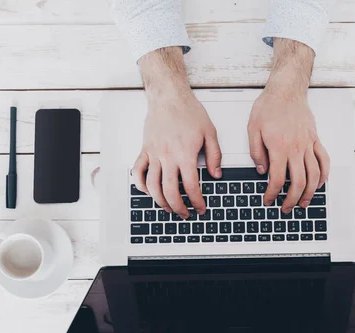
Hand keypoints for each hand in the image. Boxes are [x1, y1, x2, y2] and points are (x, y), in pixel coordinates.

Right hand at [131, 48, 221, 218]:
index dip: (196, 201)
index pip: (191, 186)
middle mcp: (167, 156)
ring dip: (160, 201)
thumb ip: (215, 155)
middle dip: (178, 207)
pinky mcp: (145, 150)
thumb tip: (216, 175)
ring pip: (152, 186)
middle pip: (170, 191)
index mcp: (185, 154)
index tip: (200, 208)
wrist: (169, 96)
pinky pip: (138, 172)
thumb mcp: (210, 132)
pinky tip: (149, 192)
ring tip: (168, 208)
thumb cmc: (189, 112)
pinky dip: (141, 185)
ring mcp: (154, 154)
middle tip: (185, 214)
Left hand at [247, 39, 329, 212]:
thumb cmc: (268, 107)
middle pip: (298, 182)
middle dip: (292, 200)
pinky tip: (319, 184)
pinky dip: (324, 175)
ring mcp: (308, 144)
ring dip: (309, 193)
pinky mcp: (315, 140)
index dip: (272, 194)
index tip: (268, 200)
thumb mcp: (252, 129)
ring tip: (303, 203)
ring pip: (314, 175)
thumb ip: (256, 152)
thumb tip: (261, 170)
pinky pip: (324, 160)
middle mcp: (296, 148)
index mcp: (278, 147)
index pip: (276, 179)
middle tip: (286, 208)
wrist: (286, 90)